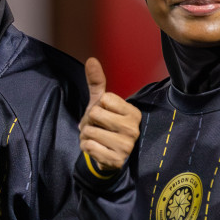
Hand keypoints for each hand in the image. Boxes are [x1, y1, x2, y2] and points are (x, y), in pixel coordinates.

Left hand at [78, 57, 140, 173]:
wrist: (109, 155)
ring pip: (89, 131)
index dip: (96, 106)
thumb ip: (96, 82)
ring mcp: (127, 146)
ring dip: (85, 136)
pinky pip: (89, 147)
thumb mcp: (101, 103)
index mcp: (133, 112)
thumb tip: (91, 59)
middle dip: (88, 121)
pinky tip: (96, 149)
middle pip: (95, 114)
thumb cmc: (105, 125)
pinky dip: (86, 147)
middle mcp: (133, 128)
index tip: (102, 115)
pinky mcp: (117, 160)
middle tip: (96, 128)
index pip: (103, 99)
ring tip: (96, 139)